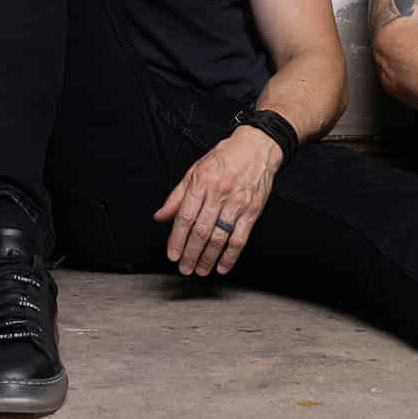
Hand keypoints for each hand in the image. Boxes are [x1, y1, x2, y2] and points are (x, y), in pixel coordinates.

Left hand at [152, 125, 284, 276]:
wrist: (257, 147)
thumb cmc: (224, 158)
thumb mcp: (195, 170)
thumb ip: (177, 195)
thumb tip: (160, 216)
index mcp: (201, 183)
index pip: (185, 217)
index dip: (177, 239)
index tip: (172, 254)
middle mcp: (218, 194)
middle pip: (201, 231)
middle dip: (190, 253)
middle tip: (184, 268)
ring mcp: (236, 204)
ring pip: (219, 237)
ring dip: (208, 258)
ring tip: (200, 270)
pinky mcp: (252, 211)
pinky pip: (240, 238)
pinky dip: (231, 256)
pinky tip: (223, 266)